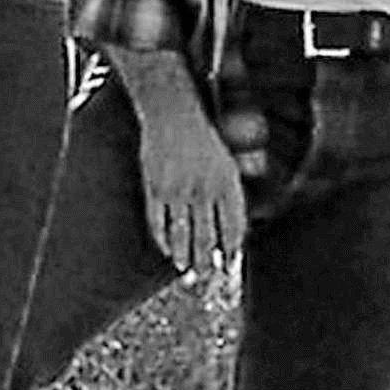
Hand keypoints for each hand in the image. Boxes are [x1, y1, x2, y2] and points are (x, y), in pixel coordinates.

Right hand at [135, 91, 246, 273]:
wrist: (172, 111)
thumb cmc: (203, 136)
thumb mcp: (227, 160)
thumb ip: (232, 191)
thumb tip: (234, 227)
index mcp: (226, 181)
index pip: (232, 226)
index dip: (231, 249)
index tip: (230, 265)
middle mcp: (203, 189)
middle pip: (207, 236)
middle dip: (208, 262)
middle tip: (207, 278)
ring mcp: (177, 190)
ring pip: (182, 234)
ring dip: (186, 258)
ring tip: (188, 274)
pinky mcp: (155, 188)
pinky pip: (159, 222)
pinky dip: (164, 240)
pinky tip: (169, 251)